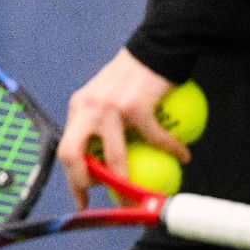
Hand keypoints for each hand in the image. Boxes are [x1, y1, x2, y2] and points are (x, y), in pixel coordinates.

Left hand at [56, 47, 190, 209]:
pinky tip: (183, 156)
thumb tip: (111, 163)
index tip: (82, 201)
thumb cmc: (136, 77)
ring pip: (114, 159)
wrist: (156, 47)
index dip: (72, 179)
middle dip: (83, 183)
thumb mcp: (109, 96)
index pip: (66, 148)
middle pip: (72, 155)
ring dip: (127, 184)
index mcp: (79, 107)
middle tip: (106, 196)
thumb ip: (103, 123)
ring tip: (142, 194)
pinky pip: (155, 138)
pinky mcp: (136, 106)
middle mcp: (88, 107)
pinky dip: (171, 149)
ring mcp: (110, 107)